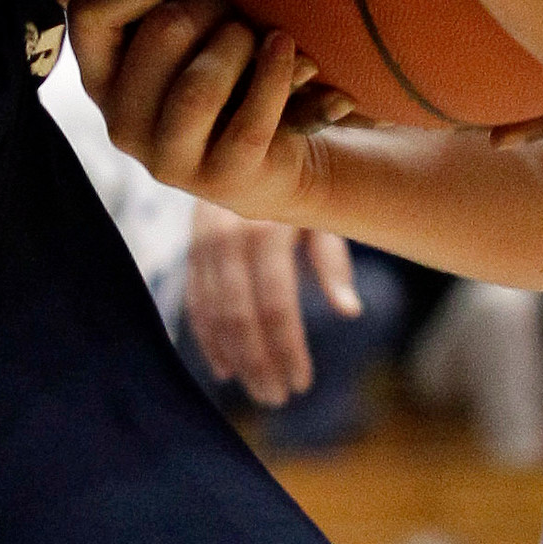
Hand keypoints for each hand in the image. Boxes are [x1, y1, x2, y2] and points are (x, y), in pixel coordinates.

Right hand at [68, 0, 335, 225]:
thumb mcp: (191, 28)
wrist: (280, 149)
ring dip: (242, 44)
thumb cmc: (229, 67)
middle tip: (236, 10)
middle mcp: (121, 122)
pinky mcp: (220, 180)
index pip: (89, 9)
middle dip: (213, 5)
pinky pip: (250, 119)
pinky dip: (277, 75)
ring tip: (264, 36)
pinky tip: (290, 52)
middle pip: (163, 30)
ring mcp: (167, 160)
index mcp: (102, 77)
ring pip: (198, 84)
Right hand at [185, 203, 362, 407]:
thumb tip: (351, 312)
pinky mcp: (191, 247)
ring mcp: (203, 240)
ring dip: (235, 358)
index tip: (302, 383)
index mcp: (268, 225)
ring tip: (261, 390)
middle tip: (278, 398)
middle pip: (240, 313)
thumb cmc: (304, 183)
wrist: (249, 145)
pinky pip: (194, 301)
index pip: (275, 302)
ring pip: (213, 312)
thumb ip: (333, 261)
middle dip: (259, 362)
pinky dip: (207, 338)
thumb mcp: (324, 212)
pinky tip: (225, 369)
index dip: (287, 347)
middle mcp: (229, 233)